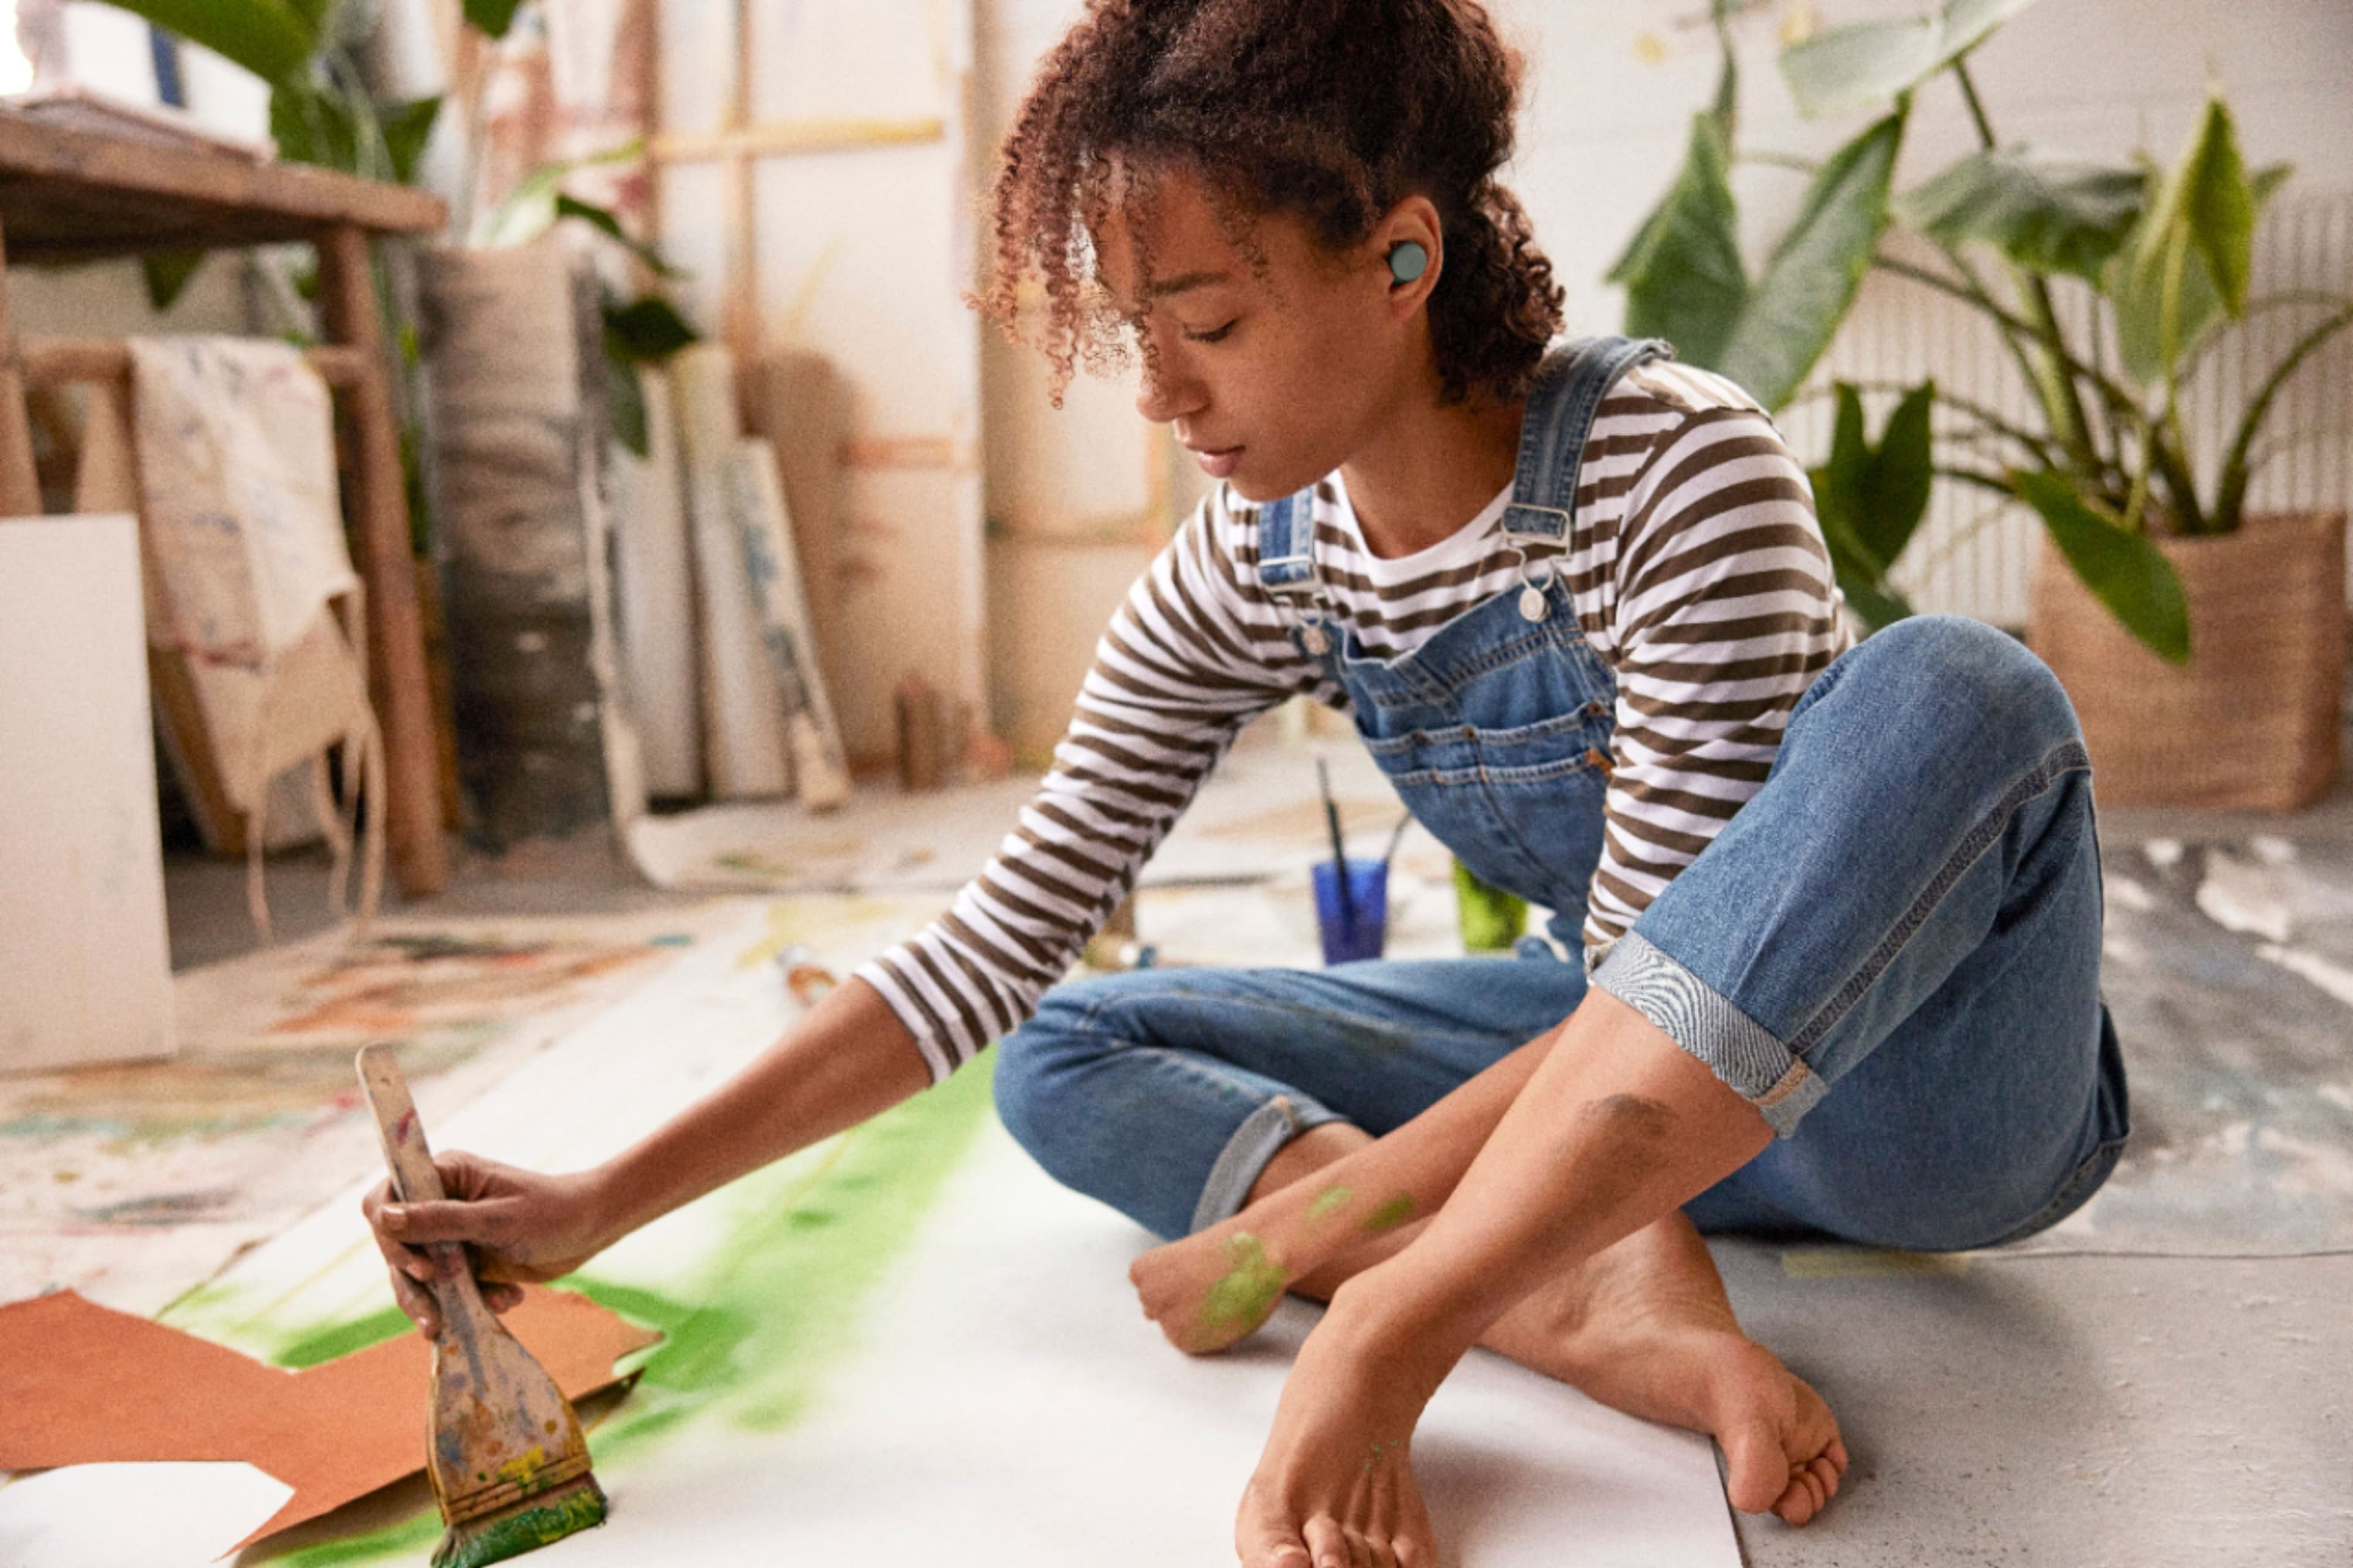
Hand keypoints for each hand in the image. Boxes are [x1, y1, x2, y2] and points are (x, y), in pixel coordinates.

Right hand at [361, 1152, 612, 1338]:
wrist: (592, 1229)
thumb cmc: (550, 1212)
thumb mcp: (496, 1220)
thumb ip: (441, 1220)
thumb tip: (384, 1218)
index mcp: (444, 1176)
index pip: (386, 1201)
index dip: (390, 1237)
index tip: (418, 1267)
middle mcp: (440, 1203)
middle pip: (396, 1248)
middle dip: (413, 1285)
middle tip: (434, 1315)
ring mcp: (450, 1235)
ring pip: (418, 1276)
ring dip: (439, 1302)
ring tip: (452, 1325)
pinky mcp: (465, 1262)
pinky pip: (448, 1290)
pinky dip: (471, 1302)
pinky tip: (507, 1299)